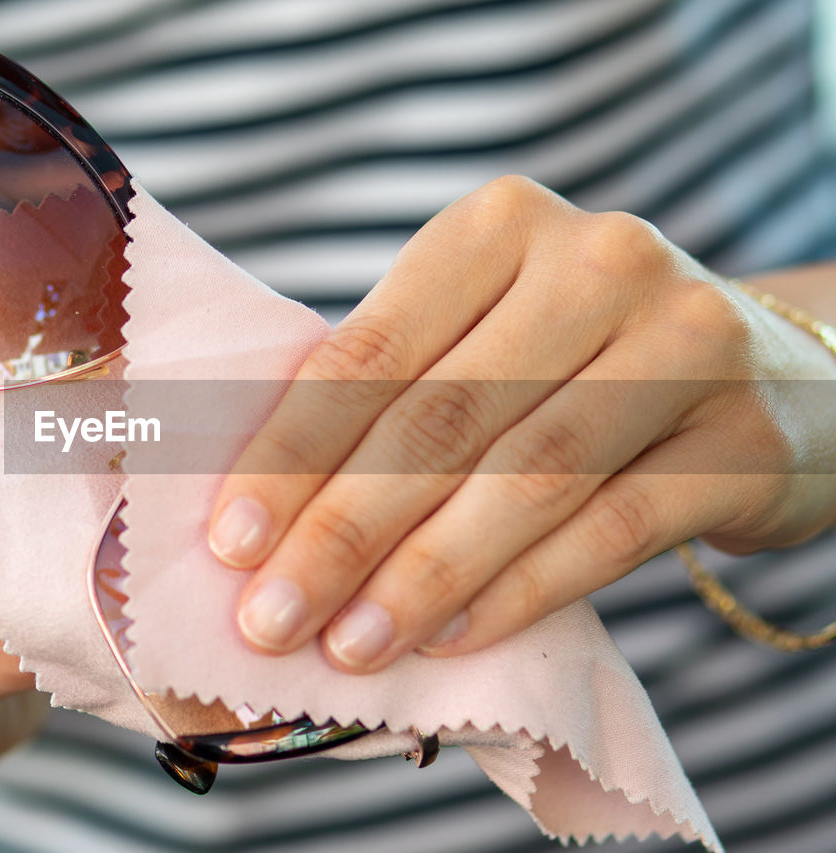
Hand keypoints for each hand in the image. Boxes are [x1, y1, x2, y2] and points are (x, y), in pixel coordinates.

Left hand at [207, 176, 835, 671]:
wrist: (772, 377)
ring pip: (522, 478)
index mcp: (499, 224)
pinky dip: (517, 592)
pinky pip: (610, 529)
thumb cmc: (576, 361)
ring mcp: (684, 342)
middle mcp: (596, 261)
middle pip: (438, 419)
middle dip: (339, 531)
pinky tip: (447, 639)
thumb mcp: (484, 337)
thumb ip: (393, 396)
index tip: (228, 542)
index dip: (292, 452)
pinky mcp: (744, 437)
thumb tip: (262, 520)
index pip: (369, 349)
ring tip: (347, 646)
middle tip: (269, 619)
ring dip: (419, 577)